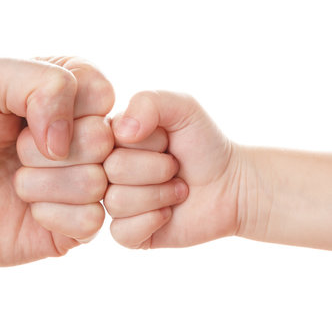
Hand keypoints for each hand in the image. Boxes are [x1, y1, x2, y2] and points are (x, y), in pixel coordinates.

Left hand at [0, 57, 113, 265]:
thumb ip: (44, 82)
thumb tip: (69, 140)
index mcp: (68, 96)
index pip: (103, 93)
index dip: (64, 108)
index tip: (21, 117)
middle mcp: (79, 139)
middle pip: (102, 140)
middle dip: (44, 149)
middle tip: (12, 151)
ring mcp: (79, 183)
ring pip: (98, 182)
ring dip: (42, 184)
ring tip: (12, 181)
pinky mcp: (73, 227)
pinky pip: (90, 221)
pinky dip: (50, 215)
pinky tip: (24, 210)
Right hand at [104, 91, 242, 248]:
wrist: (231, 185)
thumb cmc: (202, 144)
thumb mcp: (182, 108)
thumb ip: (149, 102)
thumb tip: (122, 132)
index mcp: (108, 138)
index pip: (102, 138)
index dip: (146, 141)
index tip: (165, 139)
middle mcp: (104, 170)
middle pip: (111, 170)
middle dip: (157, 168)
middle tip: (175, 167)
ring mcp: (112, 203)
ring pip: (116, 201)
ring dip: (160, 195)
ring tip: (178, 189)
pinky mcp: (125, 233)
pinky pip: (122, 231)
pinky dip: (153, 220)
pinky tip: (169, 213)